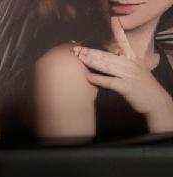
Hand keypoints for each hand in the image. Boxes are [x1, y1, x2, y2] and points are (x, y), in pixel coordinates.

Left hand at [73, 16, 172, 132]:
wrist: (155, 100)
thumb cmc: (142, 88)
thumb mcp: (134, 72)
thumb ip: (123, 67)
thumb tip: (109, 64)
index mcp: (133, 59)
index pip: (124, 43)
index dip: (118, 32)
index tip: (113, 21)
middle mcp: (130, 64)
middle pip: (108, 55)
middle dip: (91, 52)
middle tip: (76, 49)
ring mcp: (129, 75)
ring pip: (107, 66)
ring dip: (92, 62)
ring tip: (79, 58)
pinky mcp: (126, 87)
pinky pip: (110, 82)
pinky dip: (99, 79)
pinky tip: (89, 77)